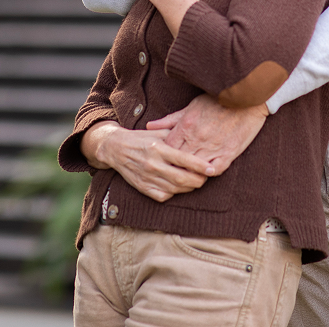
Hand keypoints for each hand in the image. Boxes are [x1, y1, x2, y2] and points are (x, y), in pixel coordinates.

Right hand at [81, 121, 213, 202]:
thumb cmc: (141, 138)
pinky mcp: (143, 188)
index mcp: (158, 148)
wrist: (116, 149)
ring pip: (174, 189)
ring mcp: (147, 178)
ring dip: (188, 187)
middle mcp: (152, 164)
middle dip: (198, 180)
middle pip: (181, 178)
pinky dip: (174, 193)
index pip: (183, 159)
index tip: (211, 169)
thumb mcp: (157, 132)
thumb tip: (196, 137)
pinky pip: (163, 196)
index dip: (199, 166)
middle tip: (207, 177)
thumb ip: (176, 135)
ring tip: (197, 182)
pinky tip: (180, 187)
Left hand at [147, 93, 267, 175]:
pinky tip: (204, 174)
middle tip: (170, 172)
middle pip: (178, 160)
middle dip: (173, 166)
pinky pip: (215, 170)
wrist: (246, 96)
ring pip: (194, 168)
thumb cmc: (217, 99)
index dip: (164, 154)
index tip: (163, 158)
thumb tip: (149, 126)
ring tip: (185, 176)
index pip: (167, 147)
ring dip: (189, 173)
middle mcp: (197, 138)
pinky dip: (208, 174)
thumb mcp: (191, 106)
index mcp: (187, 125)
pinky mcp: (229, 152)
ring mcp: (213, 146)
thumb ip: (170, 119)